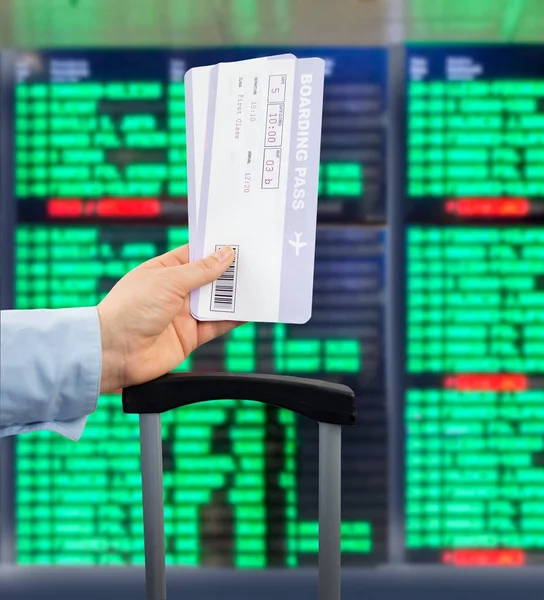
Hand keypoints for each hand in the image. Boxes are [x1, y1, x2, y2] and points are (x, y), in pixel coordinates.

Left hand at [96, 244, 241, 392]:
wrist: (115, 352)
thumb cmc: (131, 309)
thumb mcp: (168, 281)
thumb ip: (201, 271)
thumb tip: (225, 255)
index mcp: (164, 271)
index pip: (194, 255)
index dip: (214, 249)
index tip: (237, 242)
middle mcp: (174, 291)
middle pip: (208, 278)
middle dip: (229, 272)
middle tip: (254, 261)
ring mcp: (183, 314)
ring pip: (216, 302)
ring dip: (234, 294)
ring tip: (258, 283)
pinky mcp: (190, 336)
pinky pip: (217, 325)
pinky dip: (233, 319)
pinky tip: (249, 310)